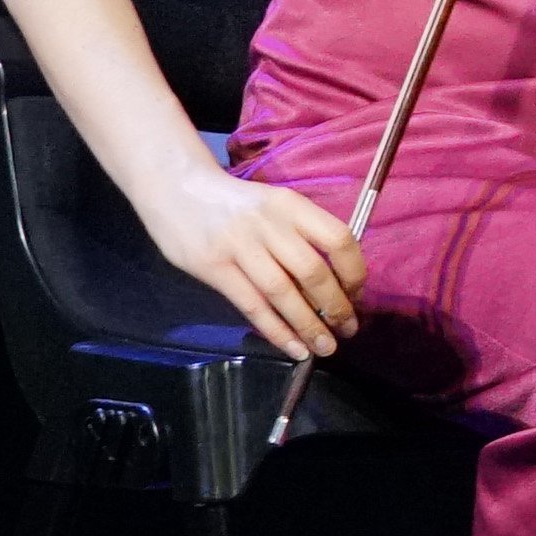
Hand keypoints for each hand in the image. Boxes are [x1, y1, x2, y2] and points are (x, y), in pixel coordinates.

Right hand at [140, 165, 366, 359]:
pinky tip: (293, 347)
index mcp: (291, 204)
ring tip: (326, 347)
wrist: (177, 188)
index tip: (358, 294)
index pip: (338, 238)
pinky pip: (252, 305)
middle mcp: (269, 224)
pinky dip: (276, 330)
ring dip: (309, 325)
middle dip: (336, 306)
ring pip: (283, 293)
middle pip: (312, 271)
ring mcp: (239, 246)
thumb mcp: (275, 203)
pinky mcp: (213, 267)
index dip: (353, 271)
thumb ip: (301, 232)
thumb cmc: (235, 202)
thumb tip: (335, 278)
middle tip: (349, 328)